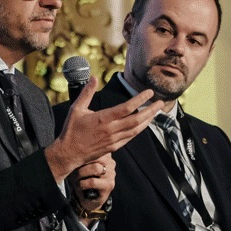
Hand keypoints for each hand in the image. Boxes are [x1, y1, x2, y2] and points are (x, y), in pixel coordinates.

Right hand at [46, 77, 162, 182]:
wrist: (69, 153)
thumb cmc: (72, 130)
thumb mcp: (76, 108)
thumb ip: (87, 92)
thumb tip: (93, 77)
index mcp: (103, 118)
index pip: (127, 107)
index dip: (140, 99)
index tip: (149, 92)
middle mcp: (111, 130)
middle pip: (137, 119)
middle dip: (151, 110)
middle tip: (161, 103)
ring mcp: (114, 140)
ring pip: (136, 129)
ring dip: (148, 120)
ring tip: (156, 112)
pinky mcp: (114, 147)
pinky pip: (131, 137)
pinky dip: (139, 129)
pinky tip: (144, 124)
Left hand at [72, 153, 114, 210]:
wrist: (86, 199)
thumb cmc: (81, 179)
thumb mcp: (79, 166)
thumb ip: (80, 156)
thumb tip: (73, 148)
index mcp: (104, 155)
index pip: (95, 147)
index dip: (82, 152)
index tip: (73, 156)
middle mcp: (111, 163)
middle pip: (96, 156)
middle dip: (81, 162)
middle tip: (73, 170)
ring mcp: (111, 174)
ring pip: (95, 168)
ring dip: (81, 174)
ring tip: (75, 179)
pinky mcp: (109, 185)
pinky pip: (93, 181)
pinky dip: (83, 184)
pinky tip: (80, 186)